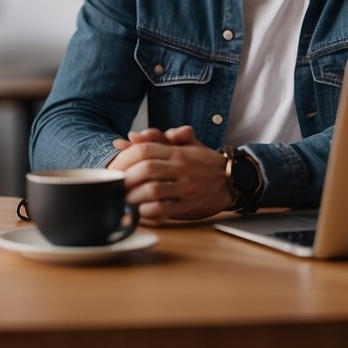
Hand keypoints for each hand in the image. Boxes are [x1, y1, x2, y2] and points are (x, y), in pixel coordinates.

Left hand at [108, 126, 230, 222]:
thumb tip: (131, 136)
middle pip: (146, 169)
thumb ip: (158, 138)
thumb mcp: (185, 144)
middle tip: (115, 186)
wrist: (233, 179)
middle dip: (125, 178)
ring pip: (153, 190)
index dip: (124, 159)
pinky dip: (147, 211)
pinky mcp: (188, 207)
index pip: (144, 150)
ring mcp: (185, 188)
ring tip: (124, 200)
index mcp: (177, 152)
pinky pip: (163, 210)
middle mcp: (181, 168)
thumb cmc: (203, 162)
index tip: (114, 168)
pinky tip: (140, 211)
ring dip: (133, 196)